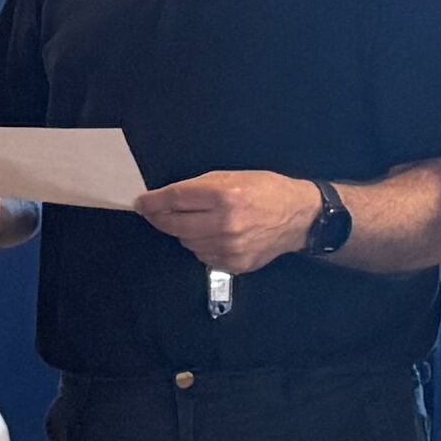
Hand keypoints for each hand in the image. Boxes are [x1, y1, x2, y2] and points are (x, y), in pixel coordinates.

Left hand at [135, 171, 323, 274]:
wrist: (299, 216)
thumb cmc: (266, 191)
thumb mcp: (232, 177)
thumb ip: (197, 187)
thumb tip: (165, 198)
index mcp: (224, 196)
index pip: (174, 200)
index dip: (152, 202)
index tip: (141, 203)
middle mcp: (225, 224)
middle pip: (174, 225)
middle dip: (159, 218)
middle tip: (154, 212)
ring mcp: (230, 247)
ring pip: (186, 243)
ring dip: (184, 232)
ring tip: (199, 221)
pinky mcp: (235, 264)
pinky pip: (203, 256)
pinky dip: (202, 246)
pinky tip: (214, 235)